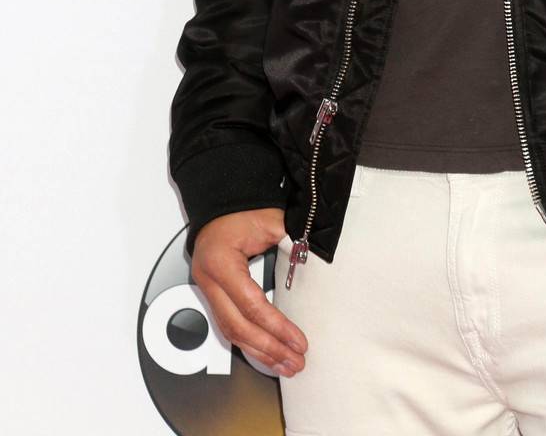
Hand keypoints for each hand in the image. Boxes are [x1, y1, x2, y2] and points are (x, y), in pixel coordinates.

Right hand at [190, 208, 308, 376]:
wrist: (220, 204)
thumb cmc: (241, 211)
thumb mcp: (270, 222)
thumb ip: (292, 242)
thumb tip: (314, 261)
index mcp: (222, 262)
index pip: (251, 304)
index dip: (276, 327)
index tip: (298, 341)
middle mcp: (209, 281)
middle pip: (238, 327)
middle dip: (268, 349)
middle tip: (294, 362)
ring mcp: (207, 290)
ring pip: (230, 333)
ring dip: (258, 352)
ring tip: (283, 365)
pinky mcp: (212, 295)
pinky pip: (228, 326)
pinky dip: (248, 343)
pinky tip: (264, 354)